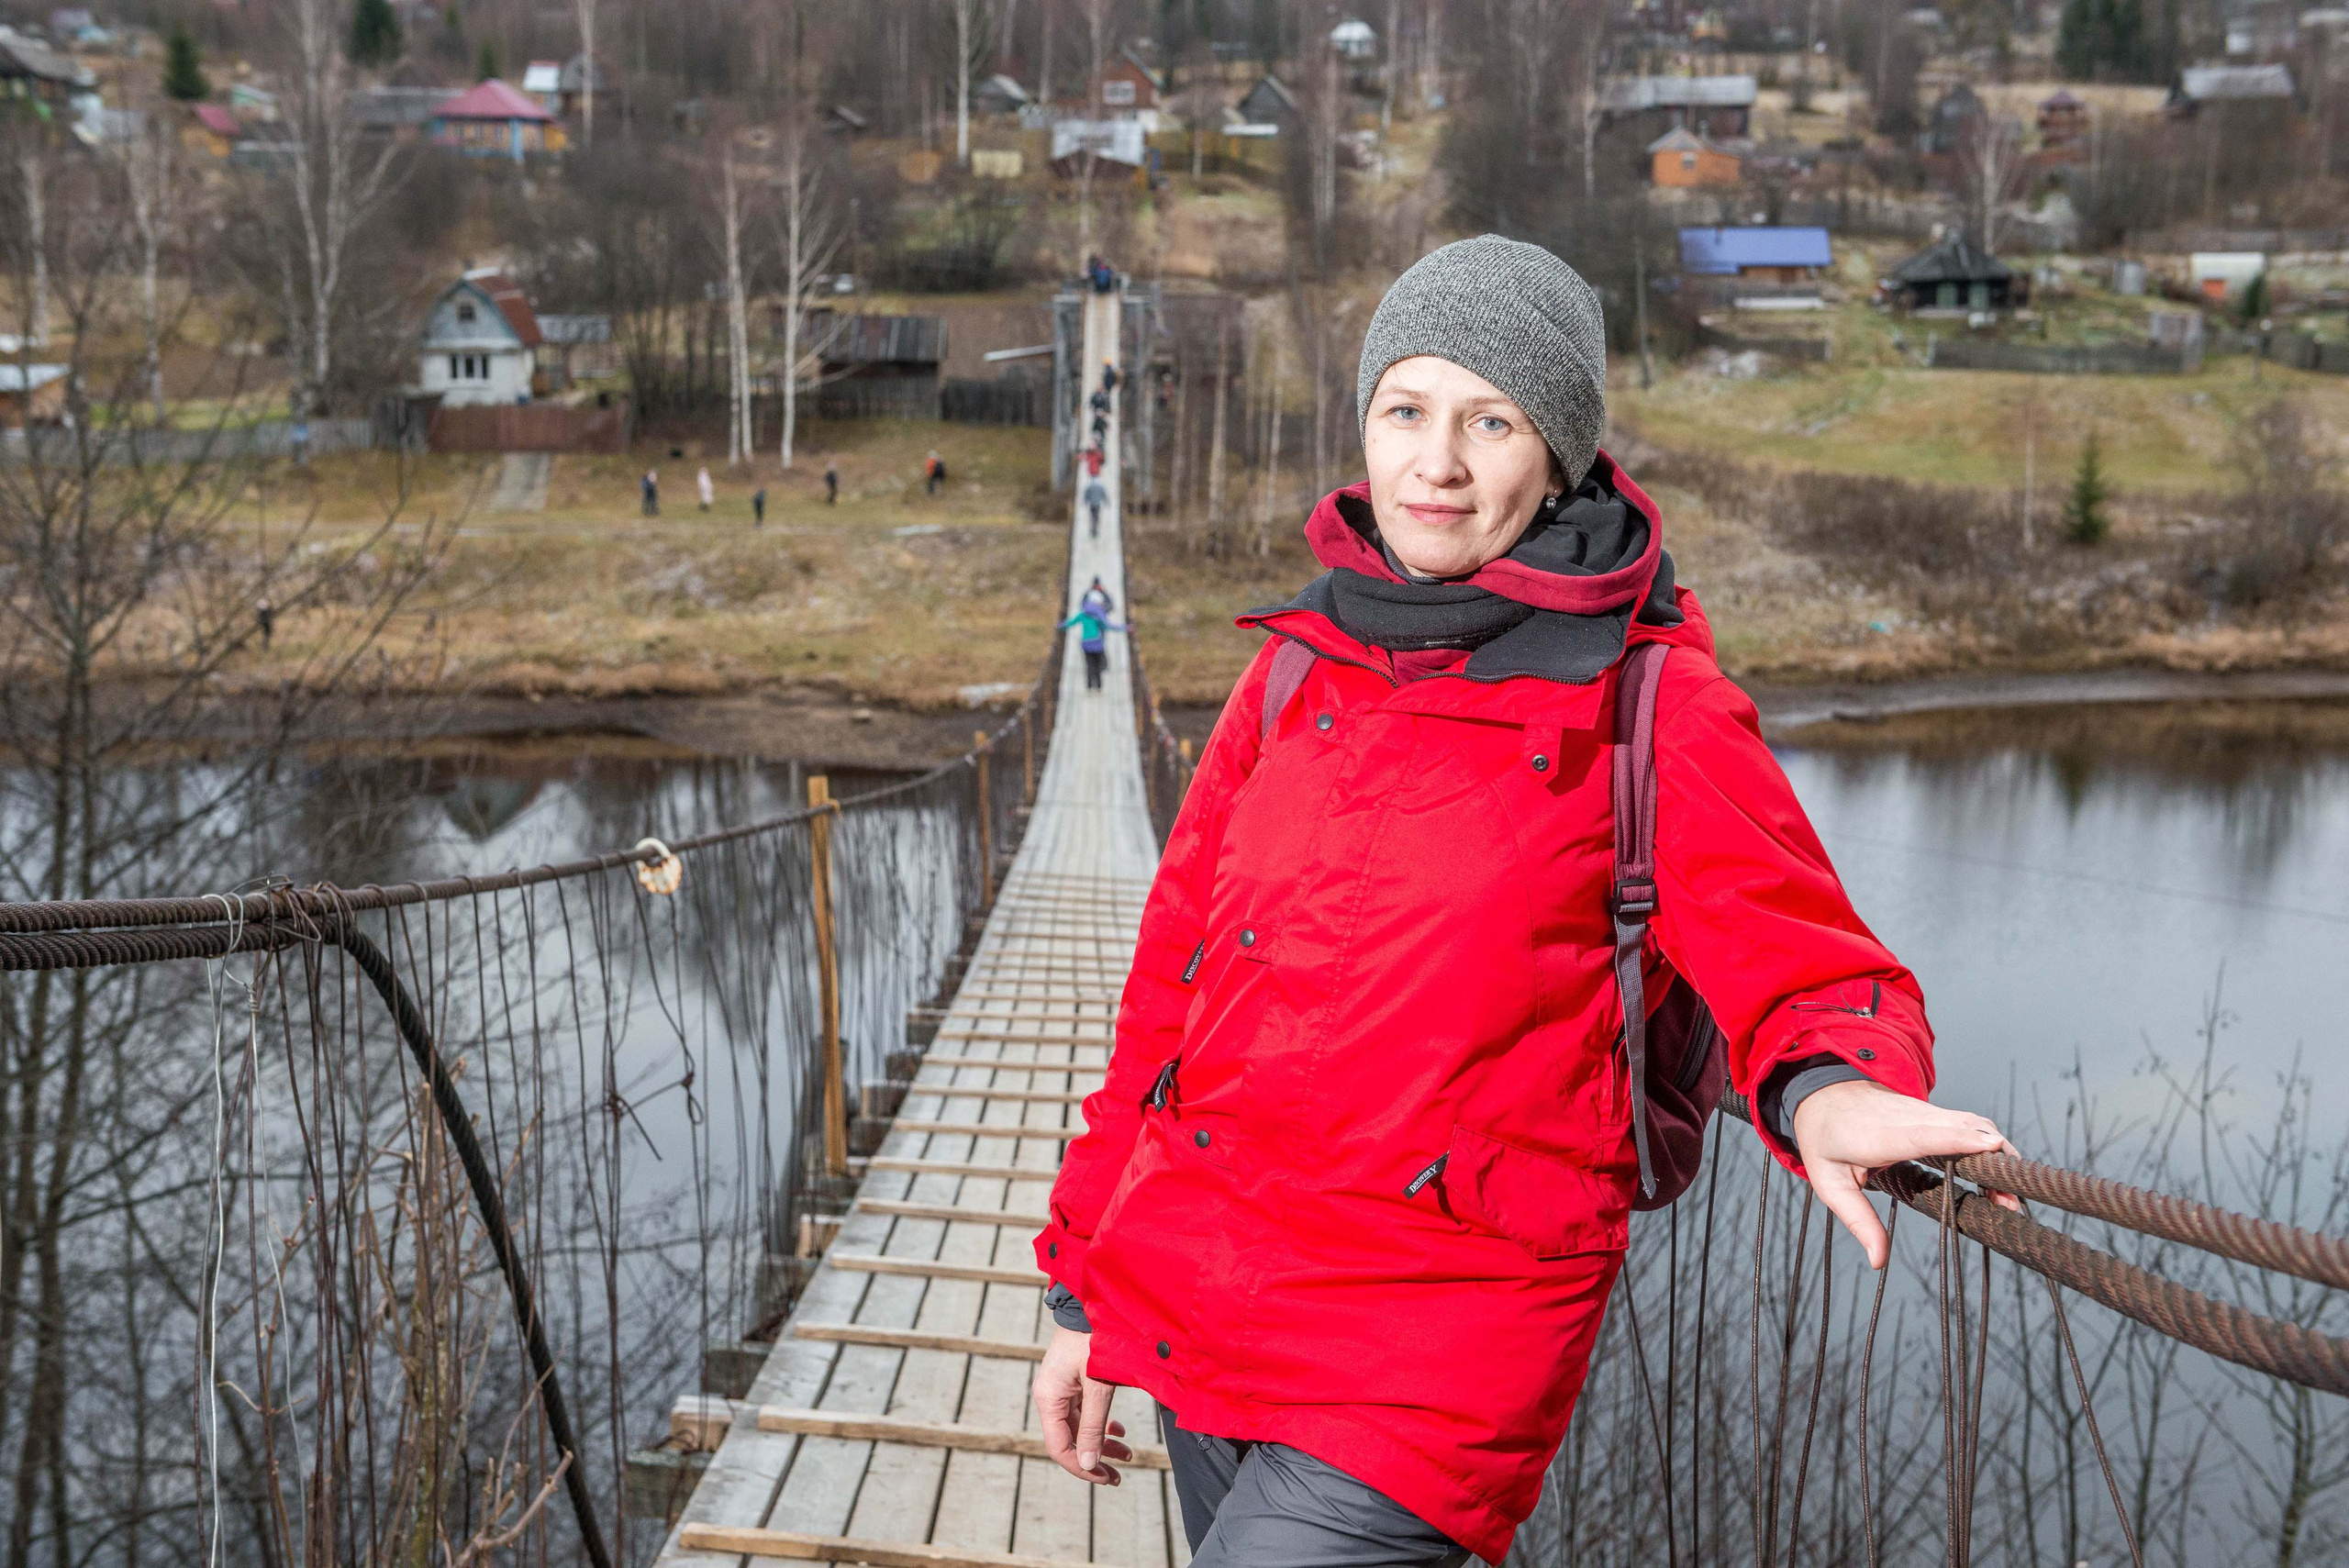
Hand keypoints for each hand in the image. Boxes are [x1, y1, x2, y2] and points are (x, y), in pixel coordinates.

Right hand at [1032, 1326, 1129, 1484]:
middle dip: (1095, 1459)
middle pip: (1069, 1440)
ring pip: (1079, 1427)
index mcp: (1049, 1398)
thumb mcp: (1098, 1384)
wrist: (1092, 1302)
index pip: (1059, 1447)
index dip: (1082, 1467)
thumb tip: (1090, 1465)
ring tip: (1128, 1456)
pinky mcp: (1073, 1381)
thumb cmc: (1095, 1339)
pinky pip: (1084, 1412)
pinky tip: (1119, 1431)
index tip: (1106, 1478)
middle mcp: (1051, 1396)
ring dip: (1102, 1443)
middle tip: (1119, 1477)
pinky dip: (1101, 1423)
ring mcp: (1061, 1388)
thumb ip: (1094, 1425)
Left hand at [1790, 1078, 2021, 1270]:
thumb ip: (1857, 1220)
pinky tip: (2002, 1173)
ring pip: (1972, 1123)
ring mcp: (1923, 1110)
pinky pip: (1970, 1123)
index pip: (1921, 1135)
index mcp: (1877, 1136)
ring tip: (2010, 1197)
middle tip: (2010, 1204)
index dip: (1956, 1139)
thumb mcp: (1829, 1183)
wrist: (1824, 1093)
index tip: (1990, 1145)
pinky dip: (1991, 1145)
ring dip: (1999, 1154)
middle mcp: (1905, 1118)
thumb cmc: (1825, 1140)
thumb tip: (1878, 1260)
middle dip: (1993, 1162)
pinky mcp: (1934, 1111)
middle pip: (1961, 1130)